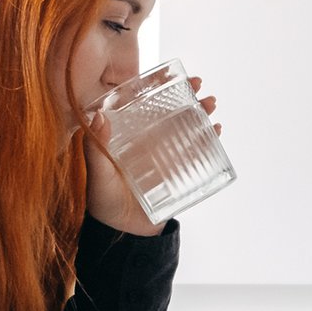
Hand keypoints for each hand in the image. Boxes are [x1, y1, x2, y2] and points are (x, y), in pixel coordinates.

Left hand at [83, 75, 218, 236]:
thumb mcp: (97, 173)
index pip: (146, 105)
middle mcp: (149, 142)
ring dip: (202, 114)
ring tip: (211, 105)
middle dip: (188, 97)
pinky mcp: (179, 174)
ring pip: (188, 129)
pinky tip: (216, 132)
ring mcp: (166, 158)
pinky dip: (209, 141)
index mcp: (129, 136)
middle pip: (172, 113)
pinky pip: (197, 154)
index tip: (174, 74)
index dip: (161, 88)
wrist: (123, 236)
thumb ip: (95, 148)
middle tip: (200, 85)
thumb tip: (98, 116)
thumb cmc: (104, 202)